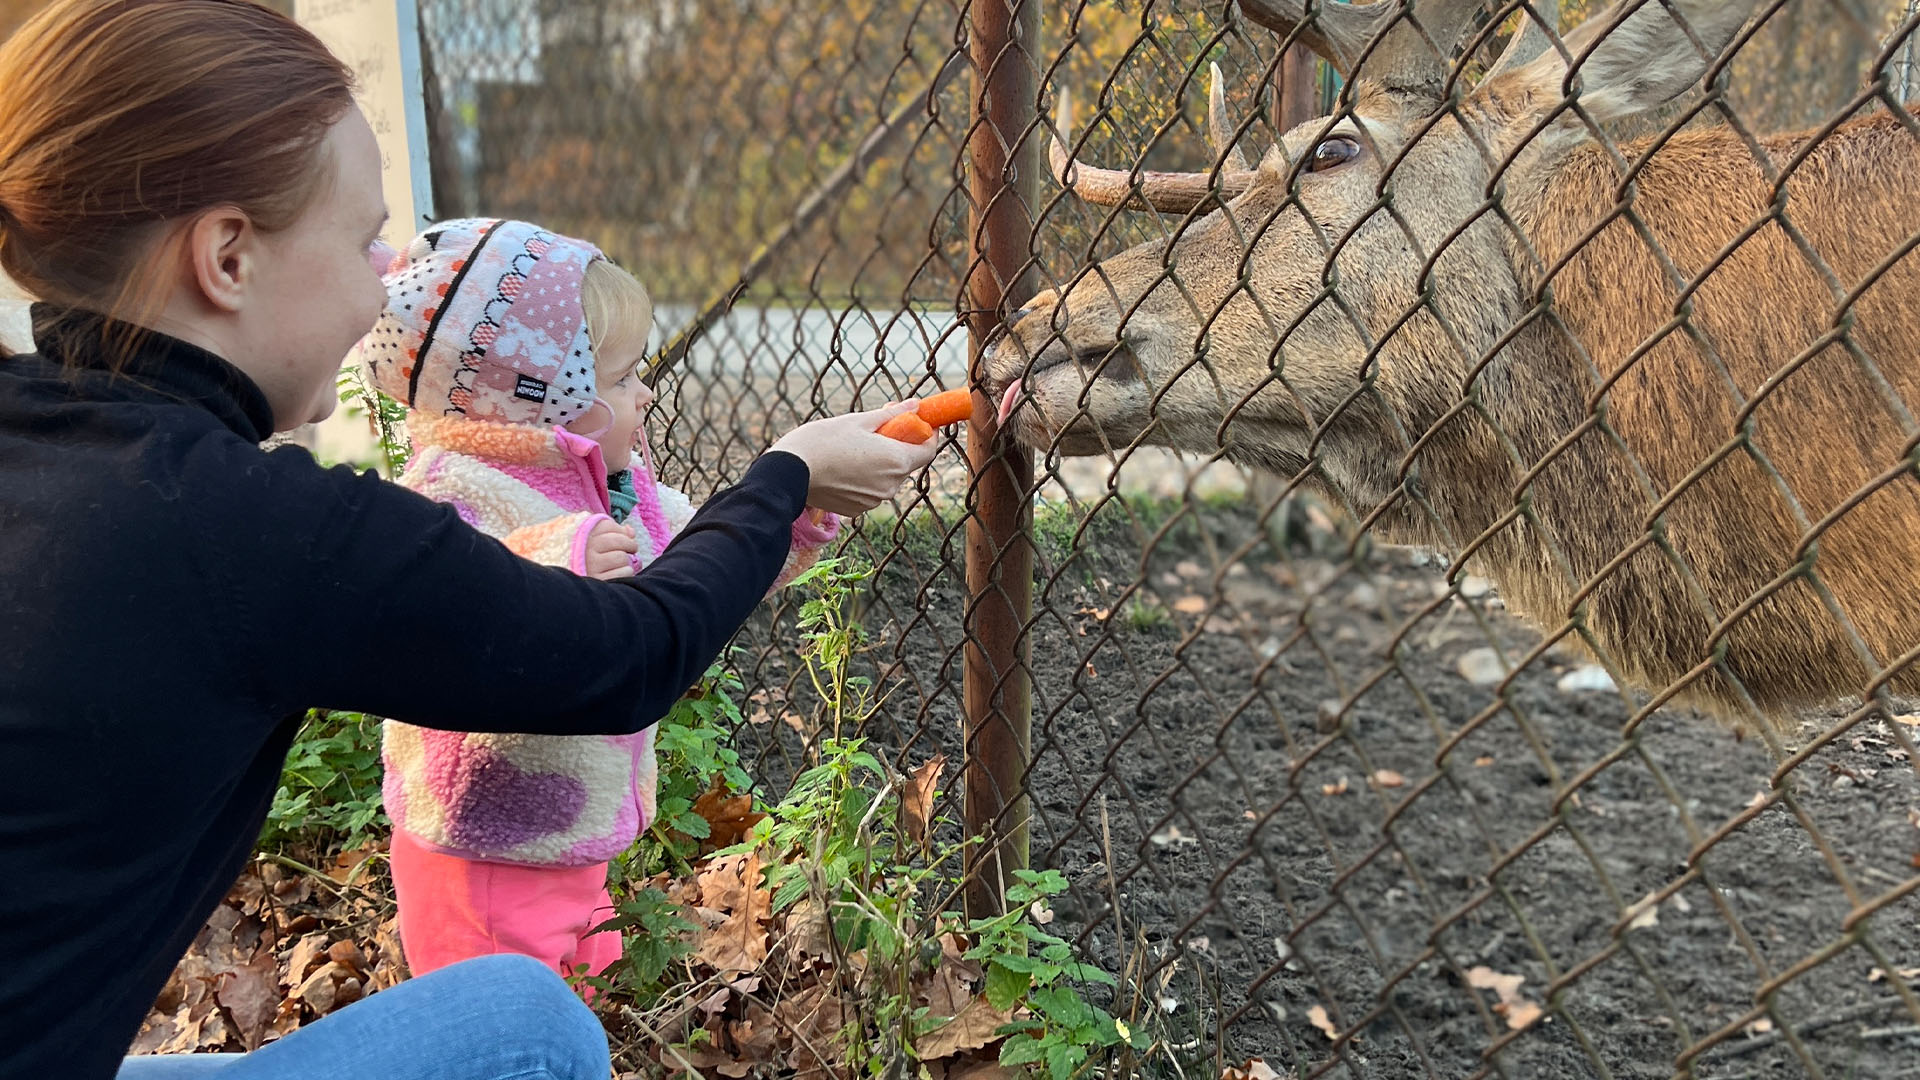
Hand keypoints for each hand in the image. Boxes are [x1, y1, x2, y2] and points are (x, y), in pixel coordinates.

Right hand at [584, 519, 636, 579]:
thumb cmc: (584, 558)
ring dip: (627, 561)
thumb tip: (631, 531)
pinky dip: (626, 572)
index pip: (608, 526)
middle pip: (618, 540)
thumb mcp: (592, 540)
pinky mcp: (597, 580)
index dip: (621, 531)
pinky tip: (620, 573)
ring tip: (621, 564)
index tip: (626, 537)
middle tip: (632, 548)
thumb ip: (612, 532)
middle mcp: (585, 547)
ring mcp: (591, 564)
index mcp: (582, 534)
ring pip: (622, 557)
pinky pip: (622, 573)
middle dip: (630, 544)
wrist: (569, 584)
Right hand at [768, 402, 943, 516]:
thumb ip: (891, 415)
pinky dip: (864, 479)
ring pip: (887, 478)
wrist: (790, 472)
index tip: (918, 424)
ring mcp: (874, 501)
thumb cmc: (823, 441)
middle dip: (898, 446)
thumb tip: (915, 405)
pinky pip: (870, 491)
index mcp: (896, 460)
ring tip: (853, 448)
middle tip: (877, 430)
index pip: (928, 450)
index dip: (927, 435)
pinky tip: (843, 466)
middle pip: (906, 463)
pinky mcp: (857, 509)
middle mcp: (890, 486)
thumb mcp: (858, 420)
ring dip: (879, 463)